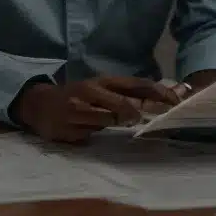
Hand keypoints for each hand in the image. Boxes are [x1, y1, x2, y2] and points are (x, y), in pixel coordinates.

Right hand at [16, 76, 181, 143]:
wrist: (40, 106)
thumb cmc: (78, 97)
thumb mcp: (101, 89)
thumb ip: (127, 94)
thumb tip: (163, 98)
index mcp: (102, 81)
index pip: (135, 84)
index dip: (157, 92)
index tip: (175, 101)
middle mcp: (90, 92)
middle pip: (123, 103)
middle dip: (141, 112)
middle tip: (154, 119)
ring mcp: (77, 111)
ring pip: (108, 120)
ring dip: (119, 124)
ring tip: (125, 124)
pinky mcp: (68, 129)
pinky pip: (90, 134)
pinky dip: (95, 134)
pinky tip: (91, 131)